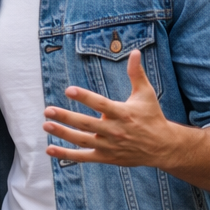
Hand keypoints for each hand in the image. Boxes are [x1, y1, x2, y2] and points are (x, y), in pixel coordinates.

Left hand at [43, 50, 170, 166]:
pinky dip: (66, 155)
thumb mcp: (146, 94)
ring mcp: (109, 145)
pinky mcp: (106, 157)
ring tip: (46, 125)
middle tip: (48, 111)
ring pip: (82, 140)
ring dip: (63, 134)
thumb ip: (137, 74)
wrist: (163, 147)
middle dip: (66, 118)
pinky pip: (84, 157)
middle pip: (87, 124)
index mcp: (123, 113)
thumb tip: (135, 52)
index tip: (69, 90)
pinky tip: (49, 149)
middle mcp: (115, 131)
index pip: (101, 105)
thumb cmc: (152, 117)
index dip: (85, 97)